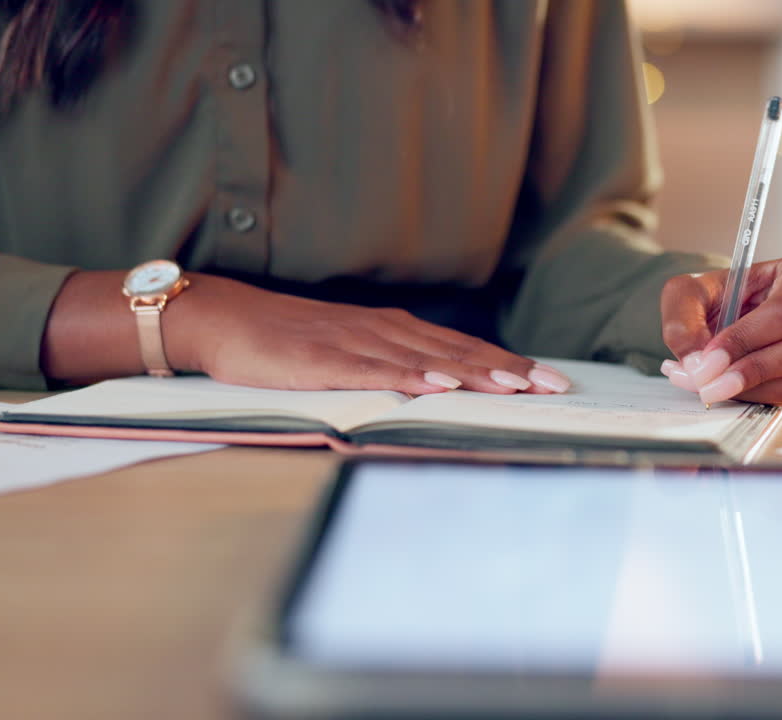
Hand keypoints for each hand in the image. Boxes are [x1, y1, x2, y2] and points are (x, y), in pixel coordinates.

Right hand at [165, 274, 570, 393]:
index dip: (509, 363)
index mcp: (394, 330)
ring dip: (474, 373)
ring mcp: (356, 344)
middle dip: (510, 370)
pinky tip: (439, 385)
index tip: (551, 380)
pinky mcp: (325, 361)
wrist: (225, 318)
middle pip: (459, 351)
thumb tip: (441, 384)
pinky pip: (375, 371)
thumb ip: (394, 363)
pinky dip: (411, 377)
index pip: (464, 347)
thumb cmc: (289, 340)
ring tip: (516, 386)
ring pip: (427, 360)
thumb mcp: (352, 349)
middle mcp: (385, 331)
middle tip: (556, 388)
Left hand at [658, 253, 781, 404]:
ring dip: (751, 389)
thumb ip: (683, 320)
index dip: (744, 339)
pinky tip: (728, 385)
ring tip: (710, 385)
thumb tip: (697, 364)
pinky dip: (756, 396)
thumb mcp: (690, 291)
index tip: (708, 358)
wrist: (734, 310)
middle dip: (753, 370)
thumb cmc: (721, 293)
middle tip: (709, 383)